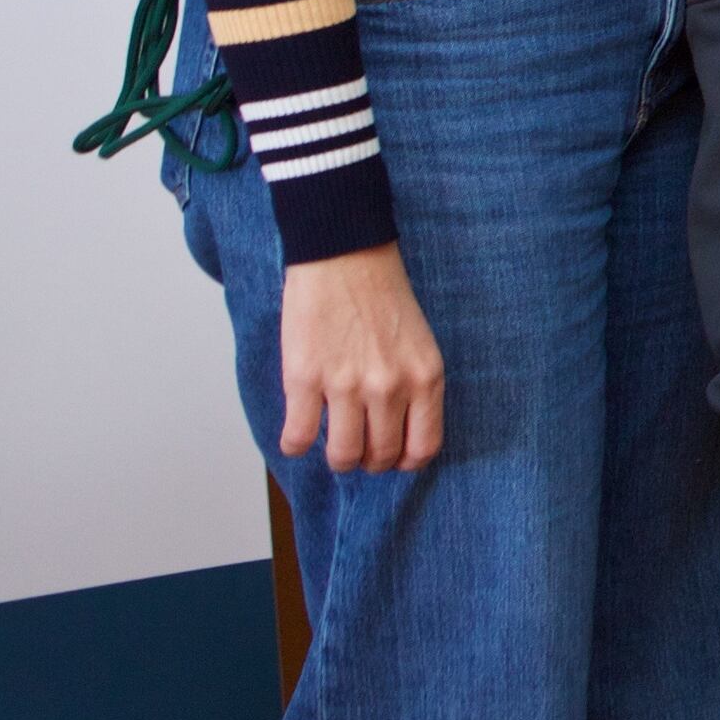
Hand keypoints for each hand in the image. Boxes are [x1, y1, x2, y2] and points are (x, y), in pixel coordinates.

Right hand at [277, 246, 445, 471]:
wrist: (345, 257)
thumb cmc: (383, 298)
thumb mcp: (420, 346)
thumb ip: (414, 388)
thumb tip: (401, 432)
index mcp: (425, 378)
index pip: (424, 447)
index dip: (406, 462)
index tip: (394, 459)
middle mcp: (389, 387)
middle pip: (382, 456)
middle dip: (370, 461)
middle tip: (360, 451)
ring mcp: (346, 385)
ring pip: (343, 455)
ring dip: (337, 460)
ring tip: (332, 448)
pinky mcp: (305, 378)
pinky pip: (299, 436)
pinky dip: (295, 445)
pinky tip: (297, 438)